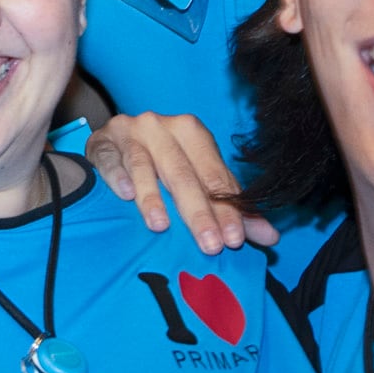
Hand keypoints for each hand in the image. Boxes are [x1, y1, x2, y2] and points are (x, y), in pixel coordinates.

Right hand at [88, 111, 272, 255]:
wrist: (115, 140)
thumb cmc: (163, 162)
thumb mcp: (199, 179)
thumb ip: (230, 206)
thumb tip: (271, 238)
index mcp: (192, 132)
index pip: (214, 175)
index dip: (227, 208)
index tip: (236, 240)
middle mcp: (162, 127)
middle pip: (183, 173)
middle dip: (198, 211)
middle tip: (210, 245)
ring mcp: (130, 132)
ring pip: (144, 166)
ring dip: (153, 197)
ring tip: (161, 226)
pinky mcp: (102, 141)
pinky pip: (109, 159)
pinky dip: (117, 176)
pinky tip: (124, 195)